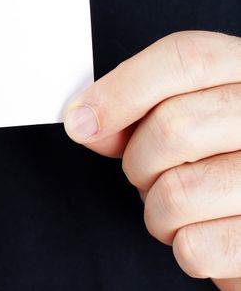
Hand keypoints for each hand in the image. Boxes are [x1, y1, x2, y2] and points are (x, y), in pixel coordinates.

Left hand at [64, 31, 240, 289]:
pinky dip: (185, 246)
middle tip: (152, 173)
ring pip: (176, 193)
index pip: (184, 58)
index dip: (120, 90)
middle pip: (172, 126)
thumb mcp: (190, 115)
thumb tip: (85, 121)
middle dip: (139, 161)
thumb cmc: (224, 160)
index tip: (81, 121)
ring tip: (184, 204)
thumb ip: (139, 109)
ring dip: (159, 211)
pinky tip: (207, 230)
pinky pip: (195, 247)